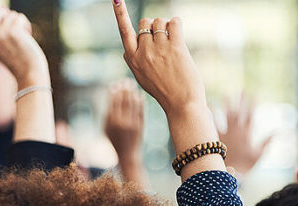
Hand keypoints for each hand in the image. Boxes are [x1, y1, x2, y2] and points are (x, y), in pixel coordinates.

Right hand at [0, 1, 47, 86]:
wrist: (29, 73)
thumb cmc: (19, 58)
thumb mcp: (3, 44)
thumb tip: (0, 9)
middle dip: (5, 16)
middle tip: (13, 32)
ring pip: (9, 14)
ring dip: (18, 23)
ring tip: (21, 39)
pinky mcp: (12, 32)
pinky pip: (19, 17)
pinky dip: (25, 24)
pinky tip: (26, 38)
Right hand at [104, 80, 144, 158]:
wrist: (127, 155)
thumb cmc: (114, 140)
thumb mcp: (106, 128)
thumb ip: (107, 114)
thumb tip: (111, 97)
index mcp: (110, 121)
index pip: (112, 101)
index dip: (114, 91)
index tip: (115, 84)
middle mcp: (121, 121)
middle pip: (123, 100)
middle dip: (124, 89)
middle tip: (125, 81)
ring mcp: (132, 123)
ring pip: (133, 103)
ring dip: (132, 92)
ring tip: (132, 85)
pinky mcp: (140, 125)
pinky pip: (141, 109)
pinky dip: (140, 101)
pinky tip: (139, 95)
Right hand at [111, 1, 224, 179]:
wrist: (181, 104)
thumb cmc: (164, 92)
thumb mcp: (142, 79)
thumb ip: (134, 63)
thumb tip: (126, 51)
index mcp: (132, 60)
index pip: (124, 32)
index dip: (120, 14)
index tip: (116, 0)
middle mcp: (143, 52)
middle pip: (146, 22)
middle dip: (154, 26)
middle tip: (163, 40)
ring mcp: (158, 49)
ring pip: (160, 21)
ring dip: (167, 26)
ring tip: (172, 42)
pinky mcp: (175, 47)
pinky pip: (174, 22)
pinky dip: (176, 24)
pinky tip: (179, 35)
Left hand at [216, 95, 272, 175]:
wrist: (231, 173)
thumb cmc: (246, 165)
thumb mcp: (260, 153)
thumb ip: (268, 140)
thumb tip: (282, 131)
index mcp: (247, 133)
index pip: (251, 115)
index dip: (252, 104)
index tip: (254, 93)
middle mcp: (236, 131)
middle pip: (238, 112)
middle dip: (240, 100)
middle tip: (240, 89)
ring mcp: (226, 133)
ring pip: (225, 116)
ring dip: (225, 105)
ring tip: (224, 95)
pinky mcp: (216, 138)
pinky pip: (212, 125)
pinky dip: (211, 117)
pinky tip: (208, 108)